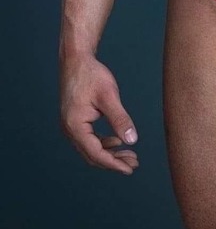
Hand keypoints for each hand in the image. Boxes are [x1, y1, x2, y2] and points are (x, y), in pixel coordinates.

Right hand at [60, 54, 138, 173]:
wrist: (76, 59)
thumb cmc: (91, 74)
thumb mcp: (109, 96)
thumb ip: (120, 119)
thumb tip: (132, 141)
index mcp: (75, 126)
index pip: (96, 153)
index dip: (114, 164)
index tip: (130, 169)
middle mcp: (69, 130)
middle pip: (92, 155)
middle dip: (114, 161)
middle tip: (134, 163)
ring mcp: (70, 126)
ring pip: (91, 148)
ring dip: (110, 153)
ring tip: (129, 155)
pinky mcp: (75, 120)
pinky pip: (89, 139)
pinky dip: (103, 143)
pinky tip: (117, 141)